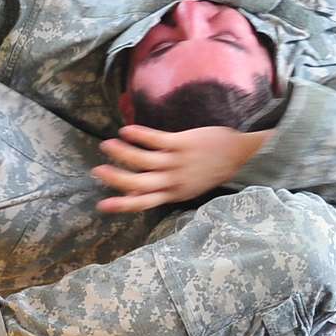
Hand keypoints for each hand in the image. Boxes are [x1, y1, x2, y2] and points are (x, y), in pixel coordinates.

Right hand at [93, 123, 271, 211]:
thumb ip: (163, 190)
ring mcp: (177, 162)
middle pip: (138, 183)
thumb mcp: (187, 187)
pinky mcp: (182, 143)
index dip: (121, 204)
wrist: (238, 155)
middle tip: (97, 171)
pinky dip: (138, 135)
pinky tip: (125, 130)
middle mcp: (173, 180)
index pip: (143, 202)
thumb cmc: (211, 170)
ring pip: (143, 161)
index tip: (101, 205)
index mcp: (174, 193)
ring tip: (106, 146)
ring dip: (122, 154)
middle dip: (115, 178)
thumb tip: (135, 193)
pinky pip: (155, 140)